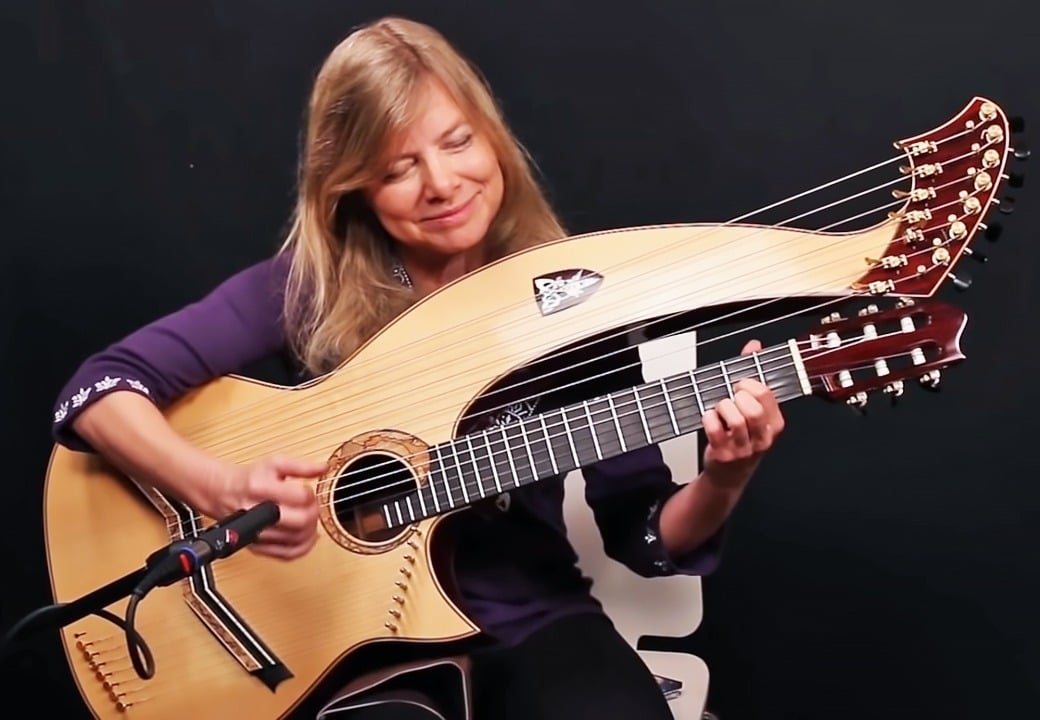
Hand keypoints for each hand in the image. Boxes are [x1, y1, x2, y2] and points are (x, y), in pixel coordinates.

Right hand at [207, 455, 326, 558]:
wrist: (223, 494)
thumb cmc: (250, 479)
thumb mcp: (275, 464)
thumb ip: (302, 467)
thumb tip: (324, 468)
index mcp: (261, 489)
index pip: (302, 497)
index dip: (311, 494)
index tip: (308, 492)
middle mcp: (258, 513)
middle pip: (302, 521)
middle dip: (313, 513)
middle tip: (311, 506)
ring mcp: (257, 534)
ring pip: (298, 540)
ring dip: (311, 530)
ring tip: (309, 519)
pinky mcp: (258, 548)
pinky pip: (288, 555)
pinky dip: (303, 548)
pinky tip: (307, 536)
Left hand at [701, 339, 784, 485]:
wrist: (728, 476)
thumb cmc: (742, 440)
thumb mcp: (754, 412)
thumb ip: (754, 376)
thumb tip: (754, 347)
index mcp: (774, 425)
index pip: (766, 395)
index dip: (749, 384)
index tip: (740, 386)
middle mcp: (762, 438)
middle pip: (752, 408)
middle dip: (736, 397)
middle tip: (729, 398)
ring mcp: (743, 449)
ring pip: (734, 419)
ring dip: (721, 408)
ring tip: (720, 411)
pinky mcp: (723, 455)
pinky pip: (713, 428)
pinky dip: (708, 418)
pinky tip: (710, 419)